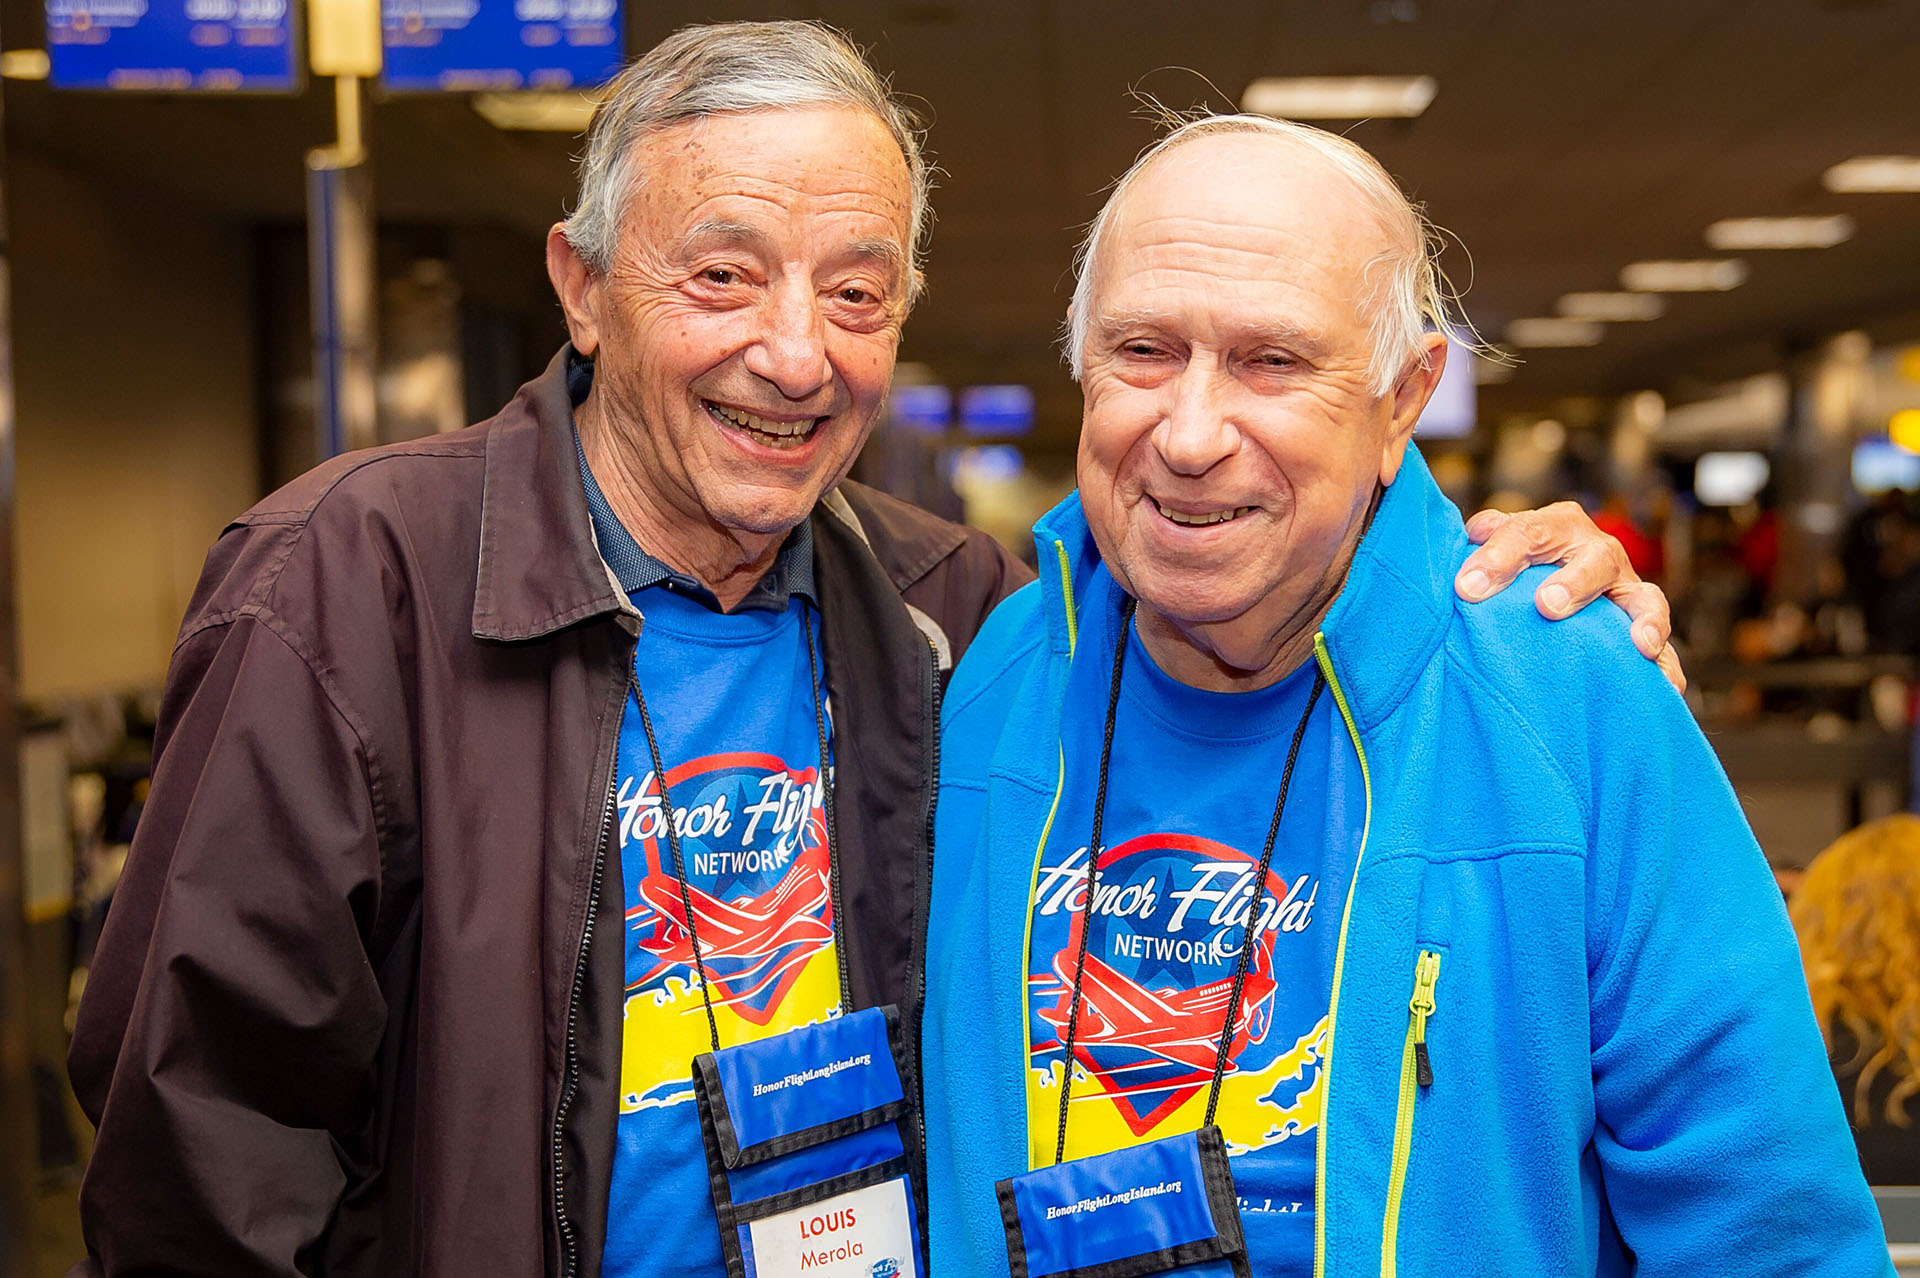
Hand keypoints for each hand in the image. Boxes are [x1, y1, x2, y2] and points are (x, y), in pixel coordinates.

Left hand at [1454, 503, 1684, 692]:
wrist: (1541, 583)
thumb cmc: (1510, 566)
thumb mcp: (1491, 546)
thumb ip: (1482, 542)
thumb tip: (1472, 546)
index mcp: (1558, 526)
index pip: (1530, 532)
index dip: (1498, 556)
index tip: (1466, 588)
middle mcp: (1598, 553)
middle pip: (1597, 559)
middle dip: (1574, 582)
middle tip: (1547, 605)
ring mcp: (1625, 591)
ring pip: (1645, 599)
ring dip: (1645, 619)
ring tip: (1640, 645)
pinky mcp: (1642, 629)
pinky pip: (1665, 650)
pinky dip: (1668, 667)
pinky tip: (1668, 689)